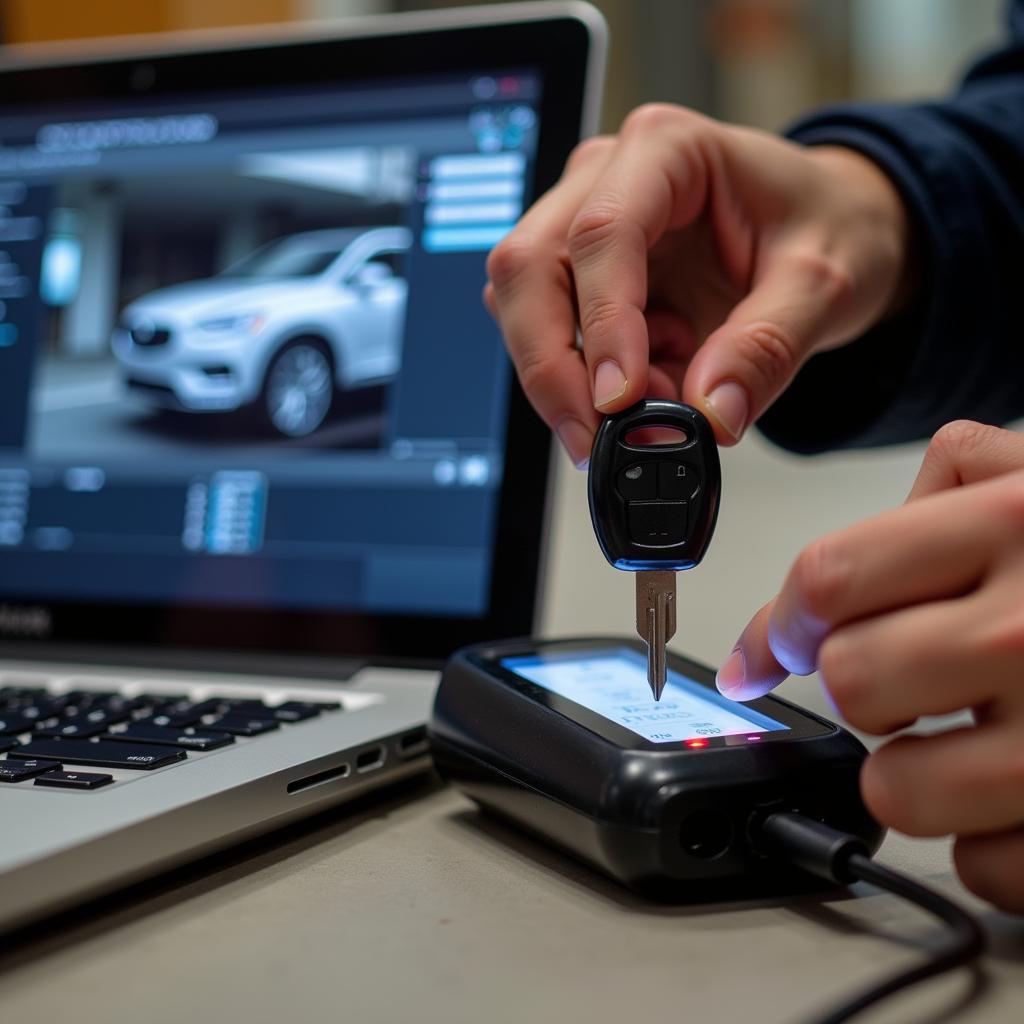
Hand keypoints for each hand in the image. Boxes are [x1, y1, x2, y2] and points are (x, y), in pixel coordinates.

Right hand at [484, 104, 910, 463]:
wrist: (830, 230)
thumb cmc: (828, 224)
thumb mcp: (824, 283)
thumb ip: (768, 348)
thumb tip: (711, 414)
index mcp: (667, 150)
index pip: (601, 234)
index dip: (603, 325)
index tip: (621, 399)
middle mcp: (604, 180)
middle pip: (529, 269)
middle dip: (553, 366)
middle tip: (597, 439)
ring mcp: (581, 228)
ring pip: (522, 307)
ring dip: (569, 379)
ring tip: (651, 409)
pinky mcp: (580, 280)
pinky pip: (553, 337)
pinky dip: (587, 383)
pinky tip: (650, 387)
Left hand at [719, 421, 1023, 912]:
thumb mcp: (1022, 490)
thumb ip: (906, 527)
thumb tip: (779, 631)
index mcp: (1013, 525)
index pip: (830, 578)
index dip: (786, 622)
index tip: (778, 649)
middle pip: (851, 681)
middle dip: (862, 685)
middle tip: (909, 680)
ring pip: (895, 790)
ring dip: (911, 773)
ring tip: (963, 739)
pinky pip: (981, 866)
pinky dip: (985, 840)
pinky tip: (1016, 790)